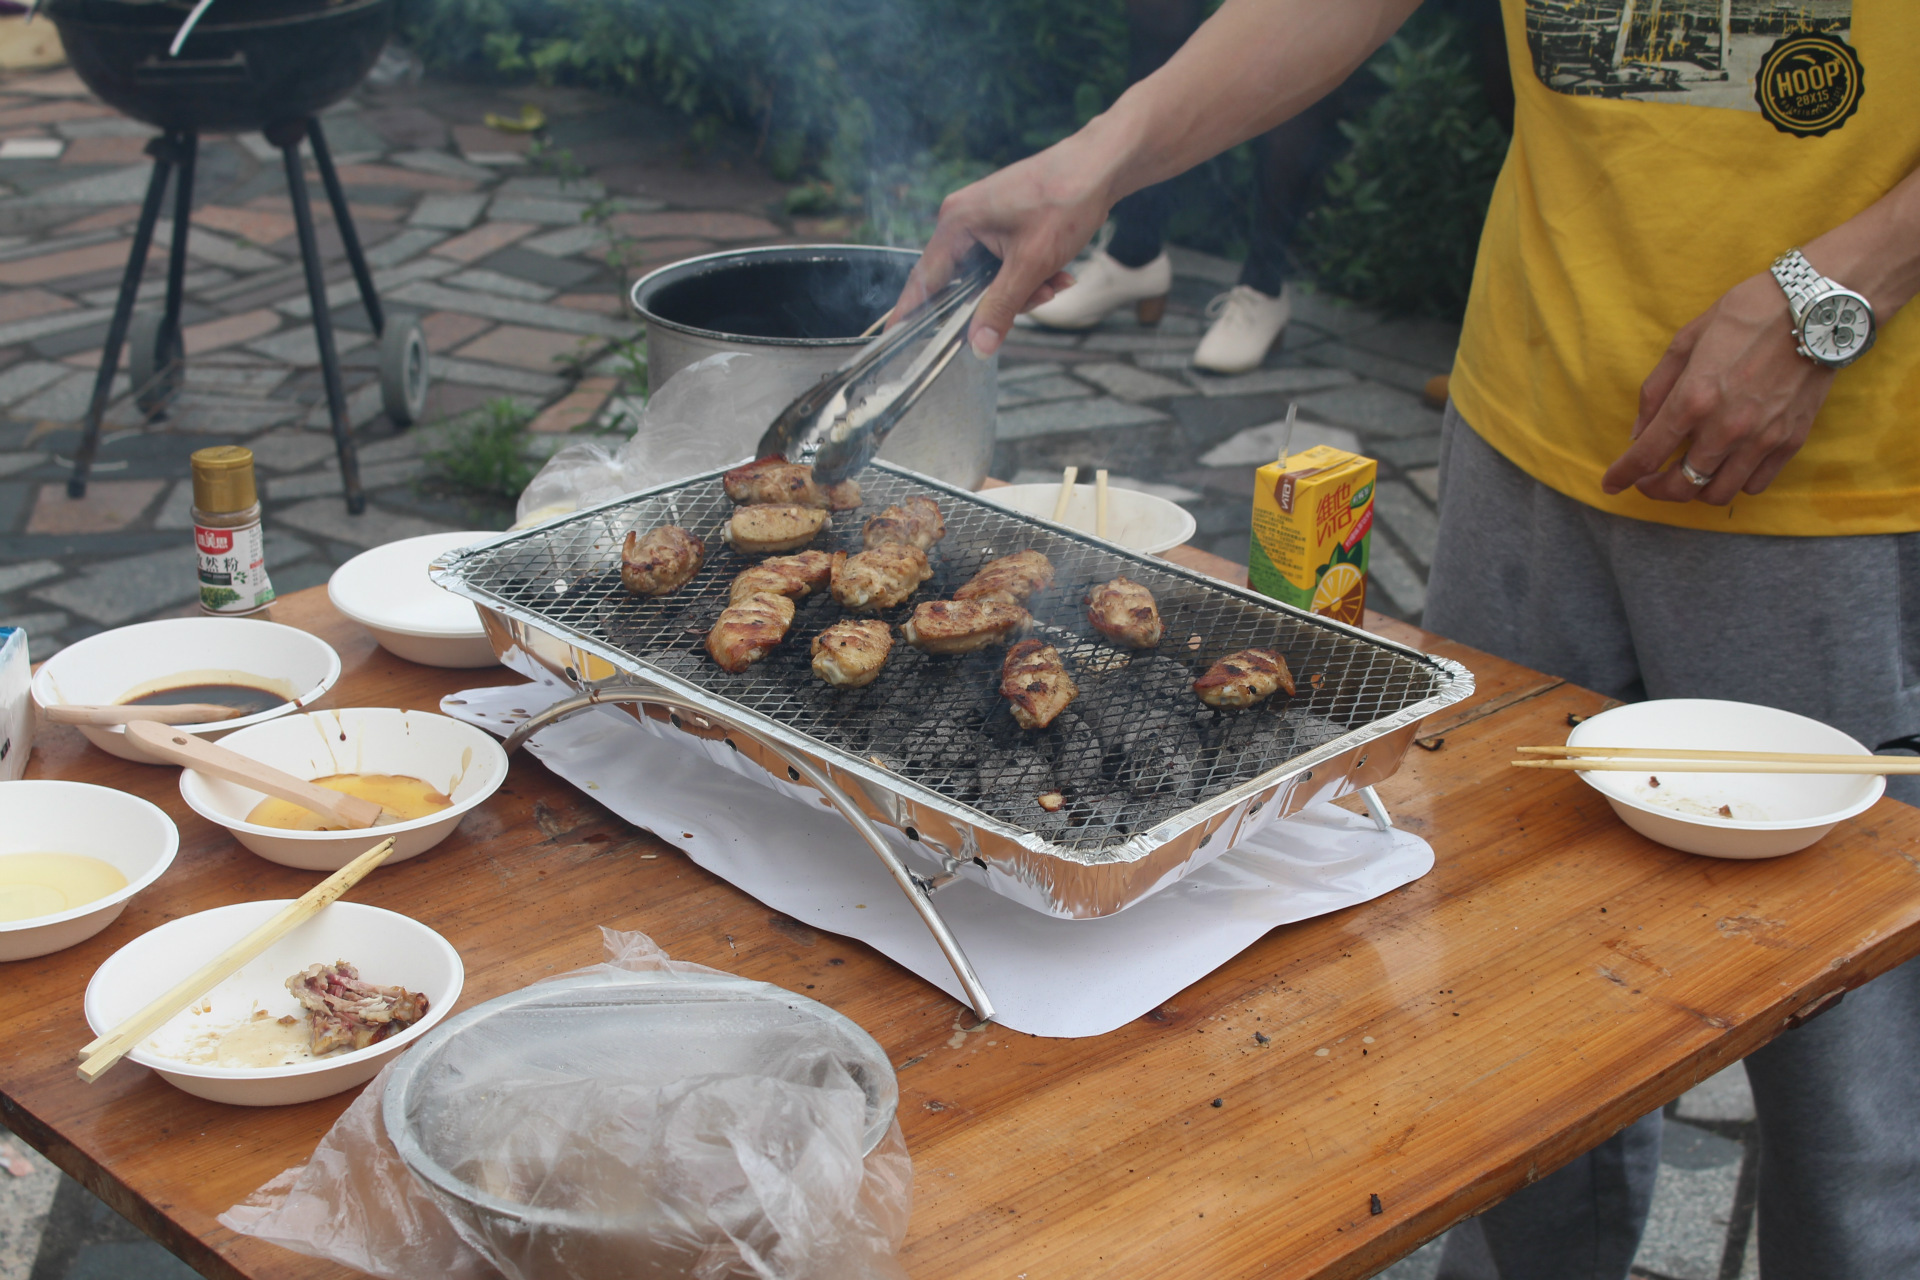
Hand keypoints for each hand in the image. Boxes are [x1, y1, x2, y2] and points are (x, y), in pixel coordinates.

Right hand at [893, 138, 1111, 357]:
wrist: (1102, 166)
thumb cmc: (1065, 200)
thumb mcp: (1031, 264)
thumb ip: (1001, 308)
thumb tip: (978, 346)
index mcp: (956, 223)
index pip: (925, 279)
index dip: (912, 313)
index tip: (896, 339)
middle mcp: (962, 220)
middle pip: (965, 283)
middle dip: (1004, 299)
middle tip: (1038, 297)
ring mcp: (983, 220)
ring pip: (992, 277)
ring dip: (1025, 288)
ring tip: (1056, 280)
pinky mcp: (1003, 223)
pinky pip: (1007, 264)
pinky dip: (1031, 273)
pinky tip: (1058, 272)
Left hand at [1601, 270, 1836, 504]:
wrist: (1815, 307)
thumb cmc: (1746, 314)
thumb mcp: (1686, 341)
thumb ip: (1656, 391)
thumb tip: (1638, 433)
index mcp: (1693, 399)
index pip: (1646, 456)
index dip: (1622, 476)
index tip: (1611, 484)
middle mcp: (1725, 427)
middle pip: (1680, 486)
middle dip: (1656, 491)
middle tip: (1649, 481)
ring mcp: (1761, 438)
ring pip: (1718, 494)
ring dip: (1695, 492)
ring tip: (1687, 475)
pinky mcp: (1791, 441)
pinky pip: (1755, 485)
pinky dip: (1734, 483)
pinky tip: (1725, 466)